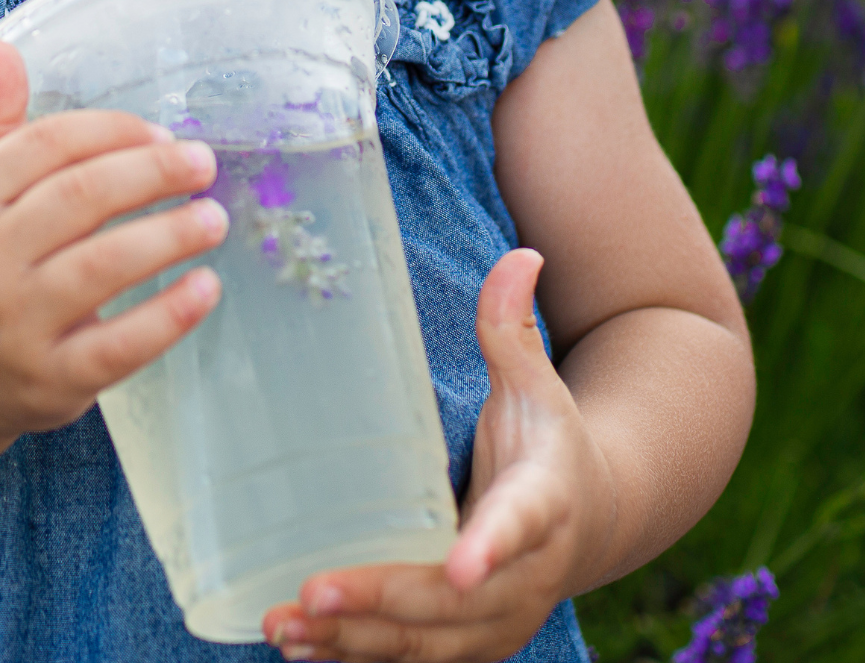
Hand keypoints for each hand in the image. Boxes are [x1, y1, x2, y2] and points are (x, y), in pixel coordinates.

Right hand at [0, 39, 228, 440]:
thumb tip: (4, 47)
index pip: (45, 146)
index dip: (110, 131)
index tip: (159, 132)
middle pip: (80, 198)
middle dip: (151, 173)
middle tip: (202, 163)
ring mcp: (17, 325)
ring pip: (104, 266)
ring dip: (171, 235)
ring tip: (215, 218)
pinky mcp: (52, 379)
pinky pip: (121, 344)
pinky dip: (170, 315)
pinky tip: (207, 287)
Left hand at [261, 250, 617, 661]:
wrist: (591, 519)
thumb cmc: (548, 440)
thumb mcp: (536, 383)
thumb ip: (514, 329)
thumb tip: (520, 256)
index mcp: (545, 500)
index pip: (520, 524)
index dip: (490, 546)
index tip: (456, 565)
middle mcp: (525, 575)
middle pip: (454, 601)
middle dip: (385, 598)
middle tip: (316, 591)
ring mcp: (496, 619)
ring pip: (425, 643)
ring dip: (356, 641)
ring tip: (287, 625)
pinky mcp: (468, 644)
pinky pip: (411, 659)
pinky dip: (357, 657)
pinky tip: (299, 648)